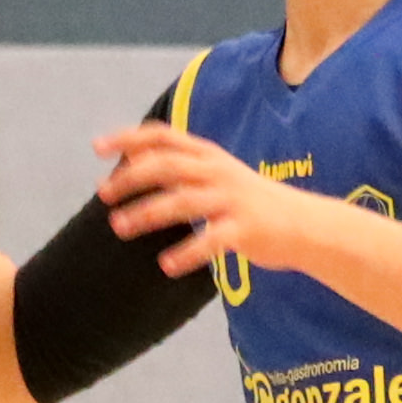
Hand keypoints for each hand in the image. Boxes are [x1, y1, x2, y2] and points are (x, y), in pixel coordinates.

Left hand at [92, 120, 321, 280]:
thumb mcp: (218, 173)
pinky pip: (210, 241)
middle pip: (166, 165)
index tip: (97, 148)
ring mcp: (231, 200)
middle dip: (130, 178)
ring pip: (181, 201)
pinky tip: (166, 265)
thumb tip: (130, 160)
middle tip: (103, 194)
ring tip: (119, 226)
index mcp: (208, 155)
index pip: (163, 136)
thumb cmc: (251, 201)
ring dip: (145, 213)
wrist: (304, 224)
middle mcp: (218, 172)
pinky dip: (186, 252)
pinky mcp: (244, 229)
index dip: (128, 139)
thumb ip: (181, 166)